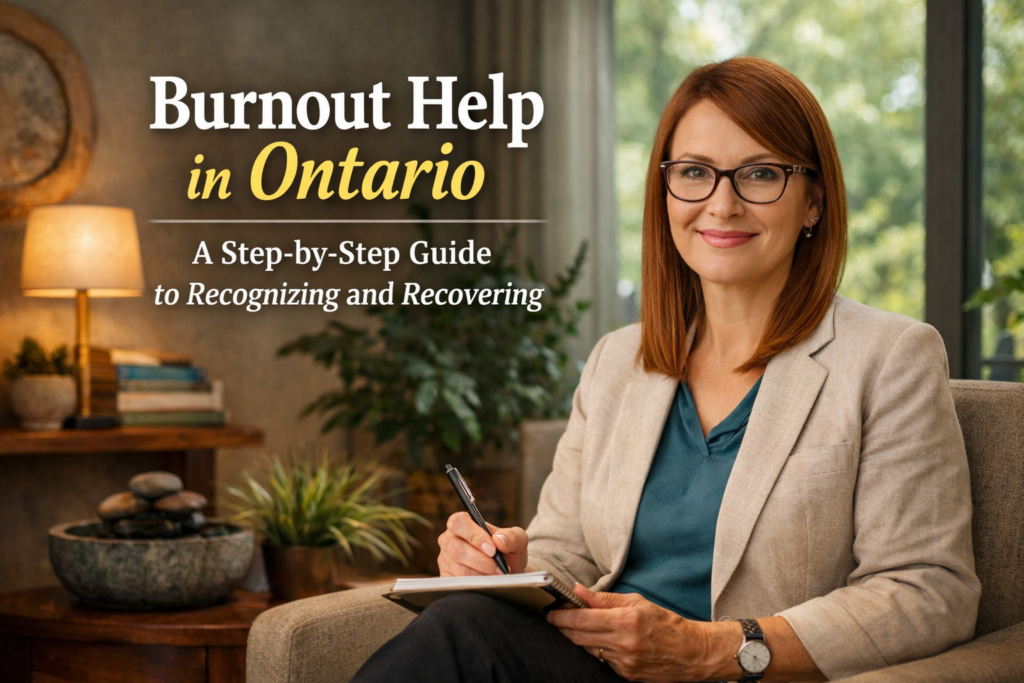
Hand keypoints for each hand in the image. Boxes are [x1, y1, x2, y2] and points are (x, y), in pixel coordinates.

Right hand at [437, 511, 529, 575]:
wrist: (507, 570)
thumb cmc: (508, 550)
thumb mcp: (517, 539)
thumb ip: (512, 536)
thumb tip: (499, 540)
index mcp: (462, 523)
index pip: (458, 522)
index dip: (474, 536)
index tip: (492, 550)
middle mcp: (449, 540)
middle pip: (457, 549)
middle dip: (482, 561)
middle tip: (499, 568)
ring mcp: (445, 560)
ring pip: (460, 569)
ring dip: (482, 575)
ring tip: (497, 576)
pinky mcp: (446, 577)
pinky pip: (458, 584)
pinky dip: (476, 585)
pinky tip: (487, 583)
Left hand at [546, 584, 716, 682]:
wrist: (691, 653)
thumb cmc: (665, 623)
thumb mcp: (637, 602)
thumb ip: (604, 598)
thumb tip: (578, 590)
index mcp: (626, 621)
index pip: (582, 620)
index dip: (561, 616)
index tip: (550, 612)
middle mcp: (623, 643)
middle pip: (579, 637)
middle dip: (562, 628)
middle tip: (553, 619)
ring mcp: (624, 663)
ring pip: (588, 649)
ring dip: (577, 639)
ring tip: (574, 627)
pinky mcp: (626, 675)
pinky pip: (601, 660)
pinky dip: (595, 649)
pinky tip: (598, 641)